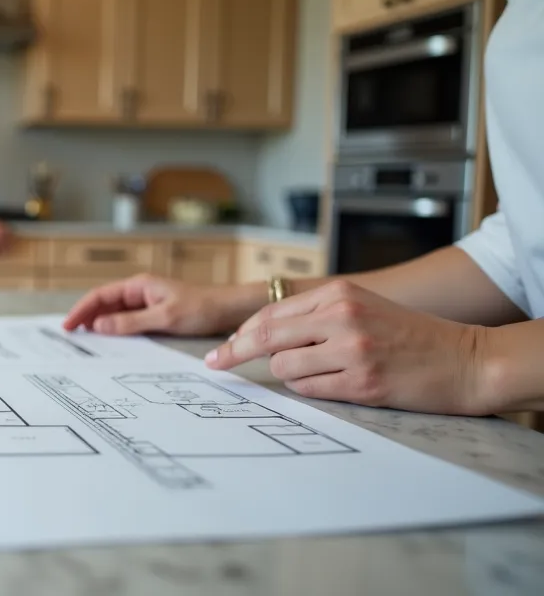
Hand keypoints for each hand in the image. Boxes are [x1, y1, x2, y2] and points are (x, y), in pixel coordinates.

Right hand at [64, 274, 260, 335]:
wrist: (229, 309)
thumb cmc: (201, 308)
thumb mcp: (164, 318)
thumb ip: (131, 323)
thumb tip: (99, 326)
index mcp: (139, 286)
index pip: (101, 295)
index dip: (82, 309)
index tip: (68, 325)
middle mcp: (140, 292)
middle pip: (104, 303)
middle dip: (85, 317)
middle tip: (69, 335)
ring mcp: (147, 303)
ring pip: (115, 313)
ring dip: (99, 324)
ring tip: (83, 340)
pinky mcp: (155, 314)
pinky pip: (128, 321)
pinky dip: (115, 330)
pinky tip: (110, 341)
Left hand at [204, 280, 488, 414]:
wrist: (465, 360)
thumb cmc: (409, 336)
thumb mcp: (361, 307)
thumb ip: (314, 317)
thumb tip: (259, 336)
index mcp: (339, 293)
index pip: (270, 313)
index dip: (240, 334)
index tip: (220, 351)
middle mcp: (341, 317)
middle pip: (266, 337)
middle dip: (235, 353)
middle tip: (216, 365)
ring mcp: (351, 350)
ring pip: (284, 367)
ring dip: (289, 375)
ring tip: (323, 373)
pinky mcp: (362, 382)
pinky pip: (309, 390)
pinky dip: (310, 390)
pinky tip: (336, 384)